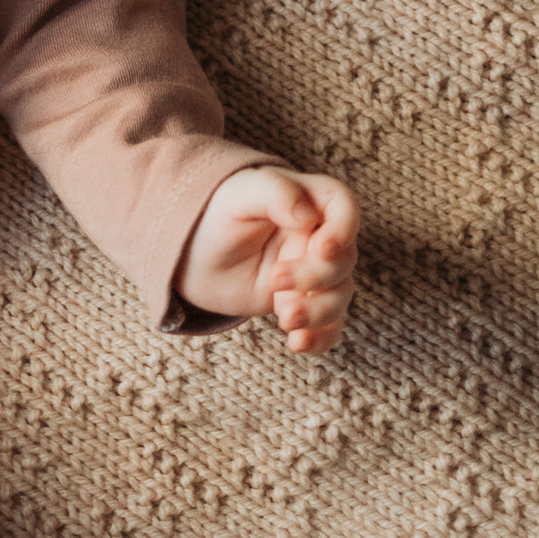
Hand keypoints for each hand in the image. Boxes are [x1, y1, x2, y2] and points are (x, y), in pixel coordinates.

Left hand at [173, 165, 359, 352]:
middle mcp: (318, 236)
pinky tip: (297, 344)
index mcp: (308, 200)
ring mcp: (315, 272)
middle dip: (315, 276)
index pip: (344, 207)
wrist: (194, 257)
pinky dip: (320, 338)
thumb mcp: (239, 195)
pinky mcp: (305, 303)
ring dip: (318, 311)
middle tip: (274, 280)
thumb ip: (275, 193)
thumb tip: (308, 215)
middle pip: (344, 258)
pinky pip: (329, 325)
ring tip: (283, 318)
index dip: (343, 229)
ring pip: (340, 295)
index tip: (322, 249)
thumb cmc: (217, 216)